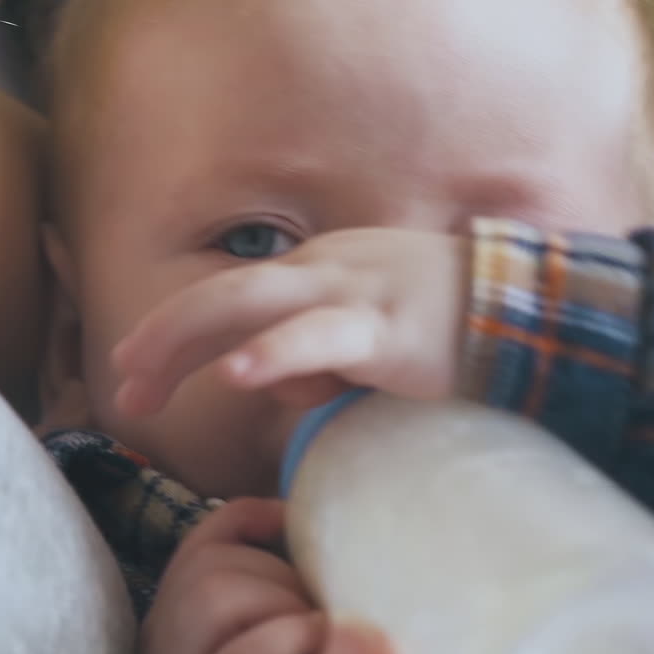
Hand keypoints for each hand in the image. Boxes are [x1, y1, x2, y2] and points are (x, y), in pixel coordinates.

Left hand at [114, 228, 467, 413]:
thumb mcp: (368, 336)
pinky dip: (277, 352)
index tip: (134, 371)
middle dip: (162, 338)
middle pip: (222, 293)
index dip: (174, 333)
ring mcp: (355, 293)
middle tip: (120, 386)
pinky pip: (322, 337)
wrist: (532, 312)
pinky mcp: (388, 329)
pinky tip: (238, 372)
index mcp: (319, 268)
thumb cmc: (449, 326)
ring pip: (253, 302)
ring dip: (188, 339)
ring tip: (141, 378)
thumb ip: (317, 356)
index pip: (230, 297)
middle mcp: (326, 268)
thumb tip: (273, 385)